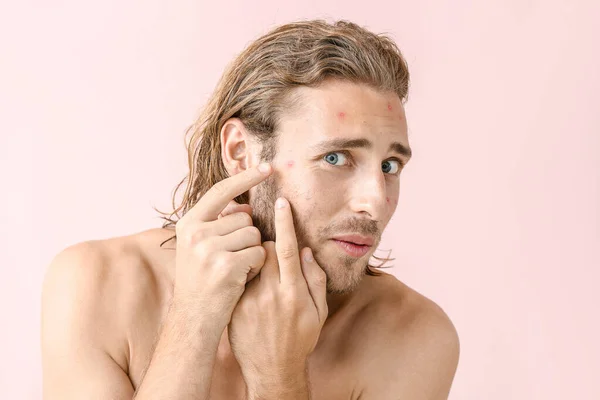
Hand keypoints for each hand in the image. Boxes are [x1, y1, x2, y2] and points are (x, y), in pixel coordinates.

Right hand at [172, 163, 271, 324]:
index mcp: (188, 224)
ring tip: (234, 270)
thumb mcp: (201, 247)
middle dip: (247, 237)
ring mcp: (209, 249)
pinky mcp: (226, 265)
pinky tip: (240, 279)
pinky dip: (256, 266)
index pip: (220, 191)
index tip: (267, 168)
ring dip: (253, 252)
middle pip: (245, 218)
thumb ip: (220, 224)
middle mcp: (195, 233)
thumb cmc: (203, 280)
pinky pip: (258, 254)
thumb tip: (246, 207)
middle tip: (230, 259)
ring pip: (254, 235)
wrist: (194, 318)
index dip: (245, 178)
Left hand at [228, 196, 327, 392]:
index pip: (286, 247)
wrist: (271, 371)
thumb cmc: (300, 340)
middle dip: (267, 243)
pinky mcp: (234, 306)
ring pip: (248, 260)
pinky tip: (248, 282)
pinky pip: (237, 276)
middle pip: (263, 249)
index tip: (281, 201)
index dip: (283, 222)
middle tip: (272, 255)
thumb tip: (305, 251)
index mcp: (293, 292)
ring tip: (260, 270)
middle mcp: (269, 294)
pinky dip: (243, 271)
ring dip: (254, 257)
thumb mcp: (319, 313)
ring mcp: (248, 300)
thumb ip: (315, 280)